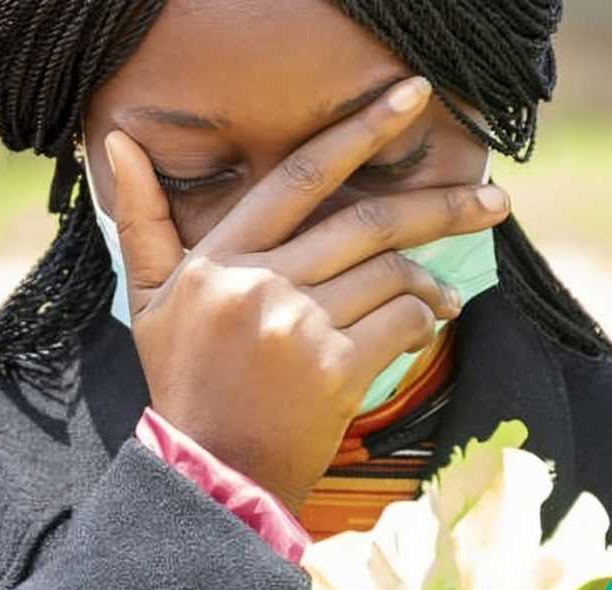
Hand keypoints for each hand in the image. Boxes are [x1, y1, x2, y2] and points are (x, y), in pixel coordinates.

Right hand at [104, 76, 509, 512]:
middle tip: (494, 201)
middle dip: (441, 207)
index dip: (361, 129)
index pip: (300, 175)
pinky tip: (421, 330)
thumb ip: (143, 220)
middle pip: (368, 221)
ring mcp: (298, 325)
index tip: (413, 98)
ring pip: (391, 275)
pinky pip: (402, 322)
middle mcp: (260, 281)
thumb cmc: (186, 380)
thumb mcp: (148, 299)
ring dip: (429, 284)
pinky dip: (422, 322)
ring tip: (441, 299)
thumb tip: (117, 140)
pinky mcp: (334, 369)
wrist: (210, 470)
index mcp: (221, 257)